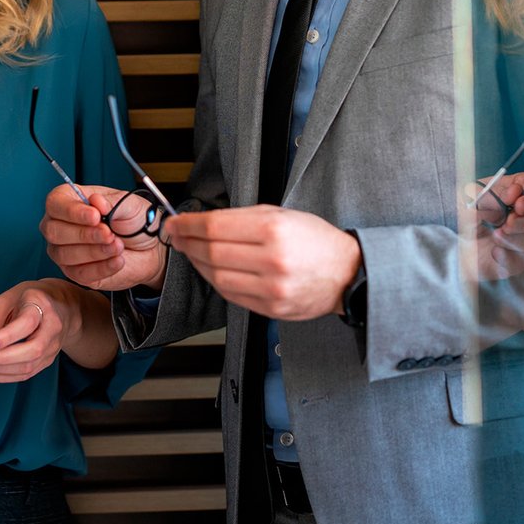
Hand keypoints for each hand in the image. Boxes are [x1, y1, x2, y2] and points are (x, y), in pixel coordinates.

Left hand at [0, 280, 77, 382]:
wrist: (58, 304)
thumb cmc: (28, 299)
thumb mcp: (7, 300)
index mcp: (42, 305)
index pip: (27, 324)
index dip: (6, 336)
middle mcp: (53, 327)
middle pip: (32, 350)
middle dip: (1, 358)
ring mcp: (53, 346)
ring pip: (29, 366)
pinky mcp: (48, 360)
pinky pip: (26, 374)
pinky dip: (4, 376)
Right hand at [40, 182, 167, 291]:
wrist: (149, 247)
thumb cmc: (134, 221)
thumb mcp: (130, 204)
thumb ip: (112, 202)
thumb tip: (96, 201)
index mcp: (70, 200)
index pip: (55, 203)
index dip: (72, 211)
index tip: (95, 216)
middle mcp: (61, 225)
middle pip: (53, 231)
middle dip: (84, 234)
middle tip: (109, 234)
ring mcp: (64, 250)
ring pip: (65, 254)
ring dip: (95, 251)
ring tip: (118, 246)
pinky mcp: (75, 273)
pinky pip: (80, 273)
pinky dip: (101, 267)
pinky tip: (118, 260)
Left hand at [163, 205, 359, 320]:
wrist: (348, 274)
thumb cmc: (316, 240)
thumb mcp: (283, 215)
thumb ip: (243, 218)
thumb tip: (203, 222)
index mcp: (274, 229)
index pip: (215, 226)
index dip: (188, 224)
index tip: (175, 222)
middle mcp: (272, 260)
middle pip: (212, 252)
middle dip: (187, 243)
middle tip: (177, 236)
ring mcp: (271, 288)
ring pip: (217, 276)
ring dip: (197, 264)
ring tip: (192, 253)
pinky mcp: (271, 308)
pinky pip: (231, 295)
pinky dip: (215, 281)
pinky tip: (211, 270)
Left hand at [471, 174, 523, 281]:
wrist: (455, 237)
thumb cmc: (469, 208)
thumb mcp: (469, 195)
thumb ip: (487, 195)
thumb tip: (509, 197)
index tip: (518, 204)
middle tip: (508, 222)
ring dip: (518, 239)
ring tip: (495, 234)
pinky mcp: (519, 261)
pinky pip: (523, 262)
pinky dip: (509, 257)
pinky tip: (495, 251)